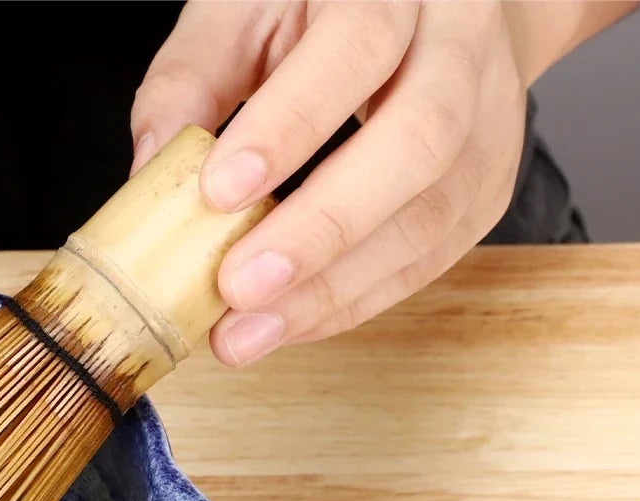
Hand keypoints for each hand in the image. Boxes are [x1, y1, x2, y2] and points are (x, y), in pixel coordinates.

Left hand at [132, 2, 630, 364]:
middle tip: (240, 285)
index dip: (291, 124)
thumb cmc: (325, 9)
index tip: (220, 192)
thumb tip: (149, 171)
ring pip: (430, 215)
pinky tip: (291, 322)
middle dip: (322, 226)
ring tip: (249, 330)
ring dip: (332, 288)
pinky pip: (428, 259)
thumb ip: (192, 78)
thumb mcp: (246, 11)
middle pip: (418, 139)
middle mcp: (460, 44)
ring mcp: (489, 119)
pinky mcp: (487, 185)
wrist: (437, 11)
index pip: (358, 44)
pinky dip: (351, 301)